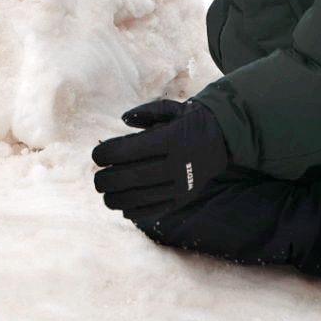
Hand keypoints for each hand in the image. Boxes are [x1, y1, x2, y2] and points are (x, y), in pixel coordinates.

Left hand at [92, 100, 227, 222]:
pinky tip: (123, 207)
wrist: (223, 139)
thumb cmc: (188, 122)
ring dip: (118, 200)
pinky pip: (157, 209)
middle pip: (134, 177)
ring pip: (143, 198)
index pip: (131, 150)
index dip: (108, 154)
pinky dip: (136, 211)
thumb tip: (123, 119)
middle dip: (108, 180)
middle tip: (96, 180)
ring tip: (105, 195)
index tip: (96, 156)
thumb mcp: (171, 109)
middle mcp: (178, 164)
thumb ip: (146, 112)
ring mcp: (182, 184)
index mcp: (171, 139)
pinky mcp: (184, 198)